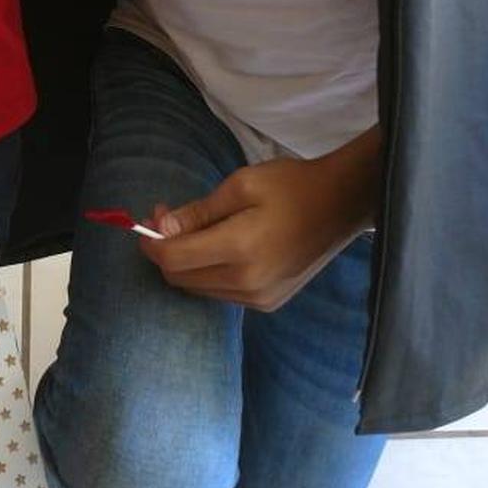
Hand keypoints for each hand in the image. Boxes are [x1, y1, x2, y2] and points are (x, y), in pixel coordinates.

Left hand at [139, 129, 380, 311]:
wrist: (340, 204)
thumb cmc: (291, 185)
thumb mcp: (241, 185)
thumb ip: (199, 211)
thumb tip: (161, 228)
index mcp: (239, 250)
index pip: (174, 260)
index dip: (151, 242)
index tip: (147, 219)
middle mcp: (246, 283)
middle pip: (181, 279)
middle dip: (165, 251)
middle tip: (168, 216)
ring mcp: (259, 298)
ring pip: (199, 288)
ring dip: (186, 263)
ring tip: (195, 228)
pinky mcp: (268, 302)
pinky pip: (222, 293)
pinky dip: (209, 272)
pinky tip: (219, 246)